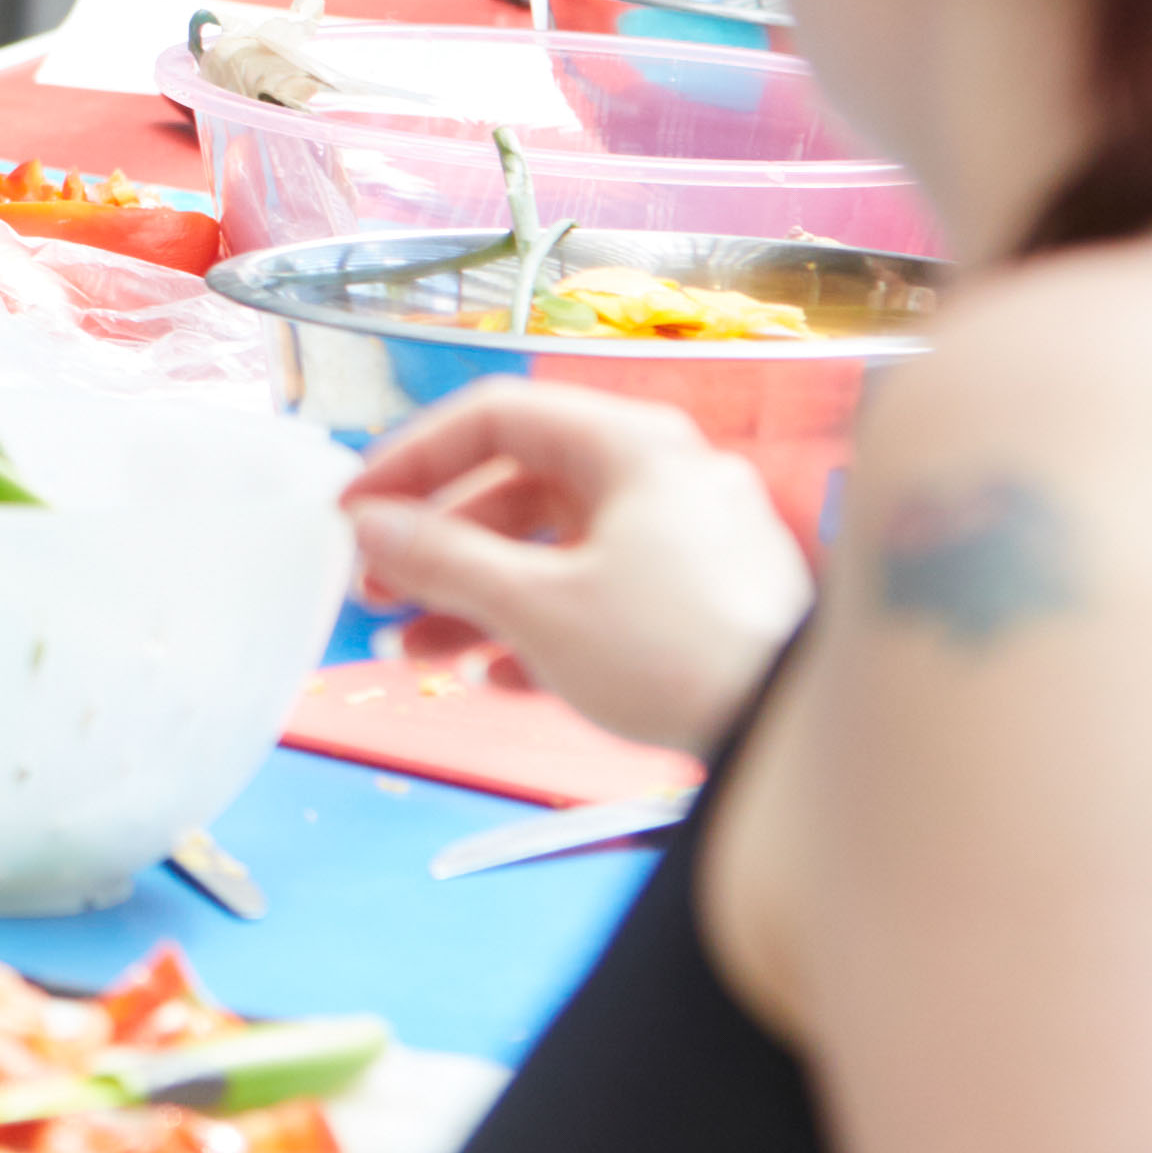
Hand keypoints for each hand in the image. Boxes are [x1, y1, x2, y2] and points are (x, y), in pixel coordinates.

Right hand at [344, 379, 816, 758]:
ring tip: (414, 649)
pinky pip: (601, 597)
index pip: (493, 417)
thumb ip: (442, 558)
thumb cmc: (679, 652)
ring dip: (477, 598)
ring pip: (556, 552)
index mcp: (631, 447)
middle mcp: (664, 478)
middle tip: (377, 588)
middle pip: (520, 491)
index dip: (411, 458)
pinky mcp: (705, 605)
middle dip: (438, 547)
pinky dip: (540, 629)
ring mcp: (689, 542)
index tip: (356, 508)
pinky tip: (495, 679)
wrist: (796, 736)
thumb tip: (368, 526)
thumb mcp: (537, 604)